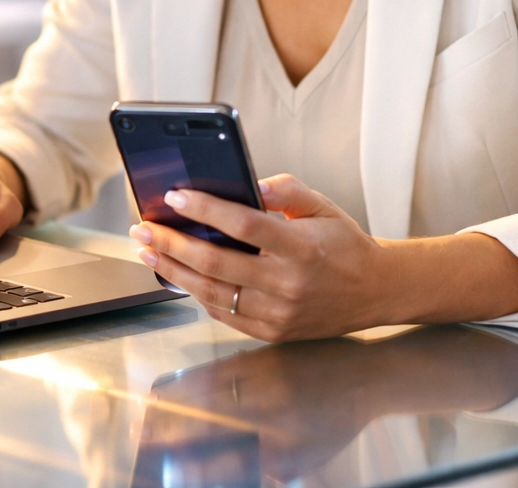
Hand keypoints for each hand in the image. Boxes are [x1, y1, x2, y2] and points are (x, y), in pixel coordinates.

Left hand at [129, 174, 386, 341]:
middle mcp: (286, 283)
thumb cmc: (343, 244)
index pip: (242, 225)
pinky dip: (195, 293)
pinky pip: (224, 313)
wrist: (374, 291)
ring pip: (212, 292)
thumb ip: (285, 189)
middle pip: (216, 262)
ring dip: (173, 270)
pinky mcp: (272, 332)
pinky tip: (177, 274)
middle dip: (171, 241)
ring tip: (148, 250)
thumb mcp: (321, 205)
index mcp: (300, 247)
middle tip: (143, 226)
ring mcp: (278, 313)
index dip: (204, 209)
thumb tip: (247, 184)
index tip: (175, 196)